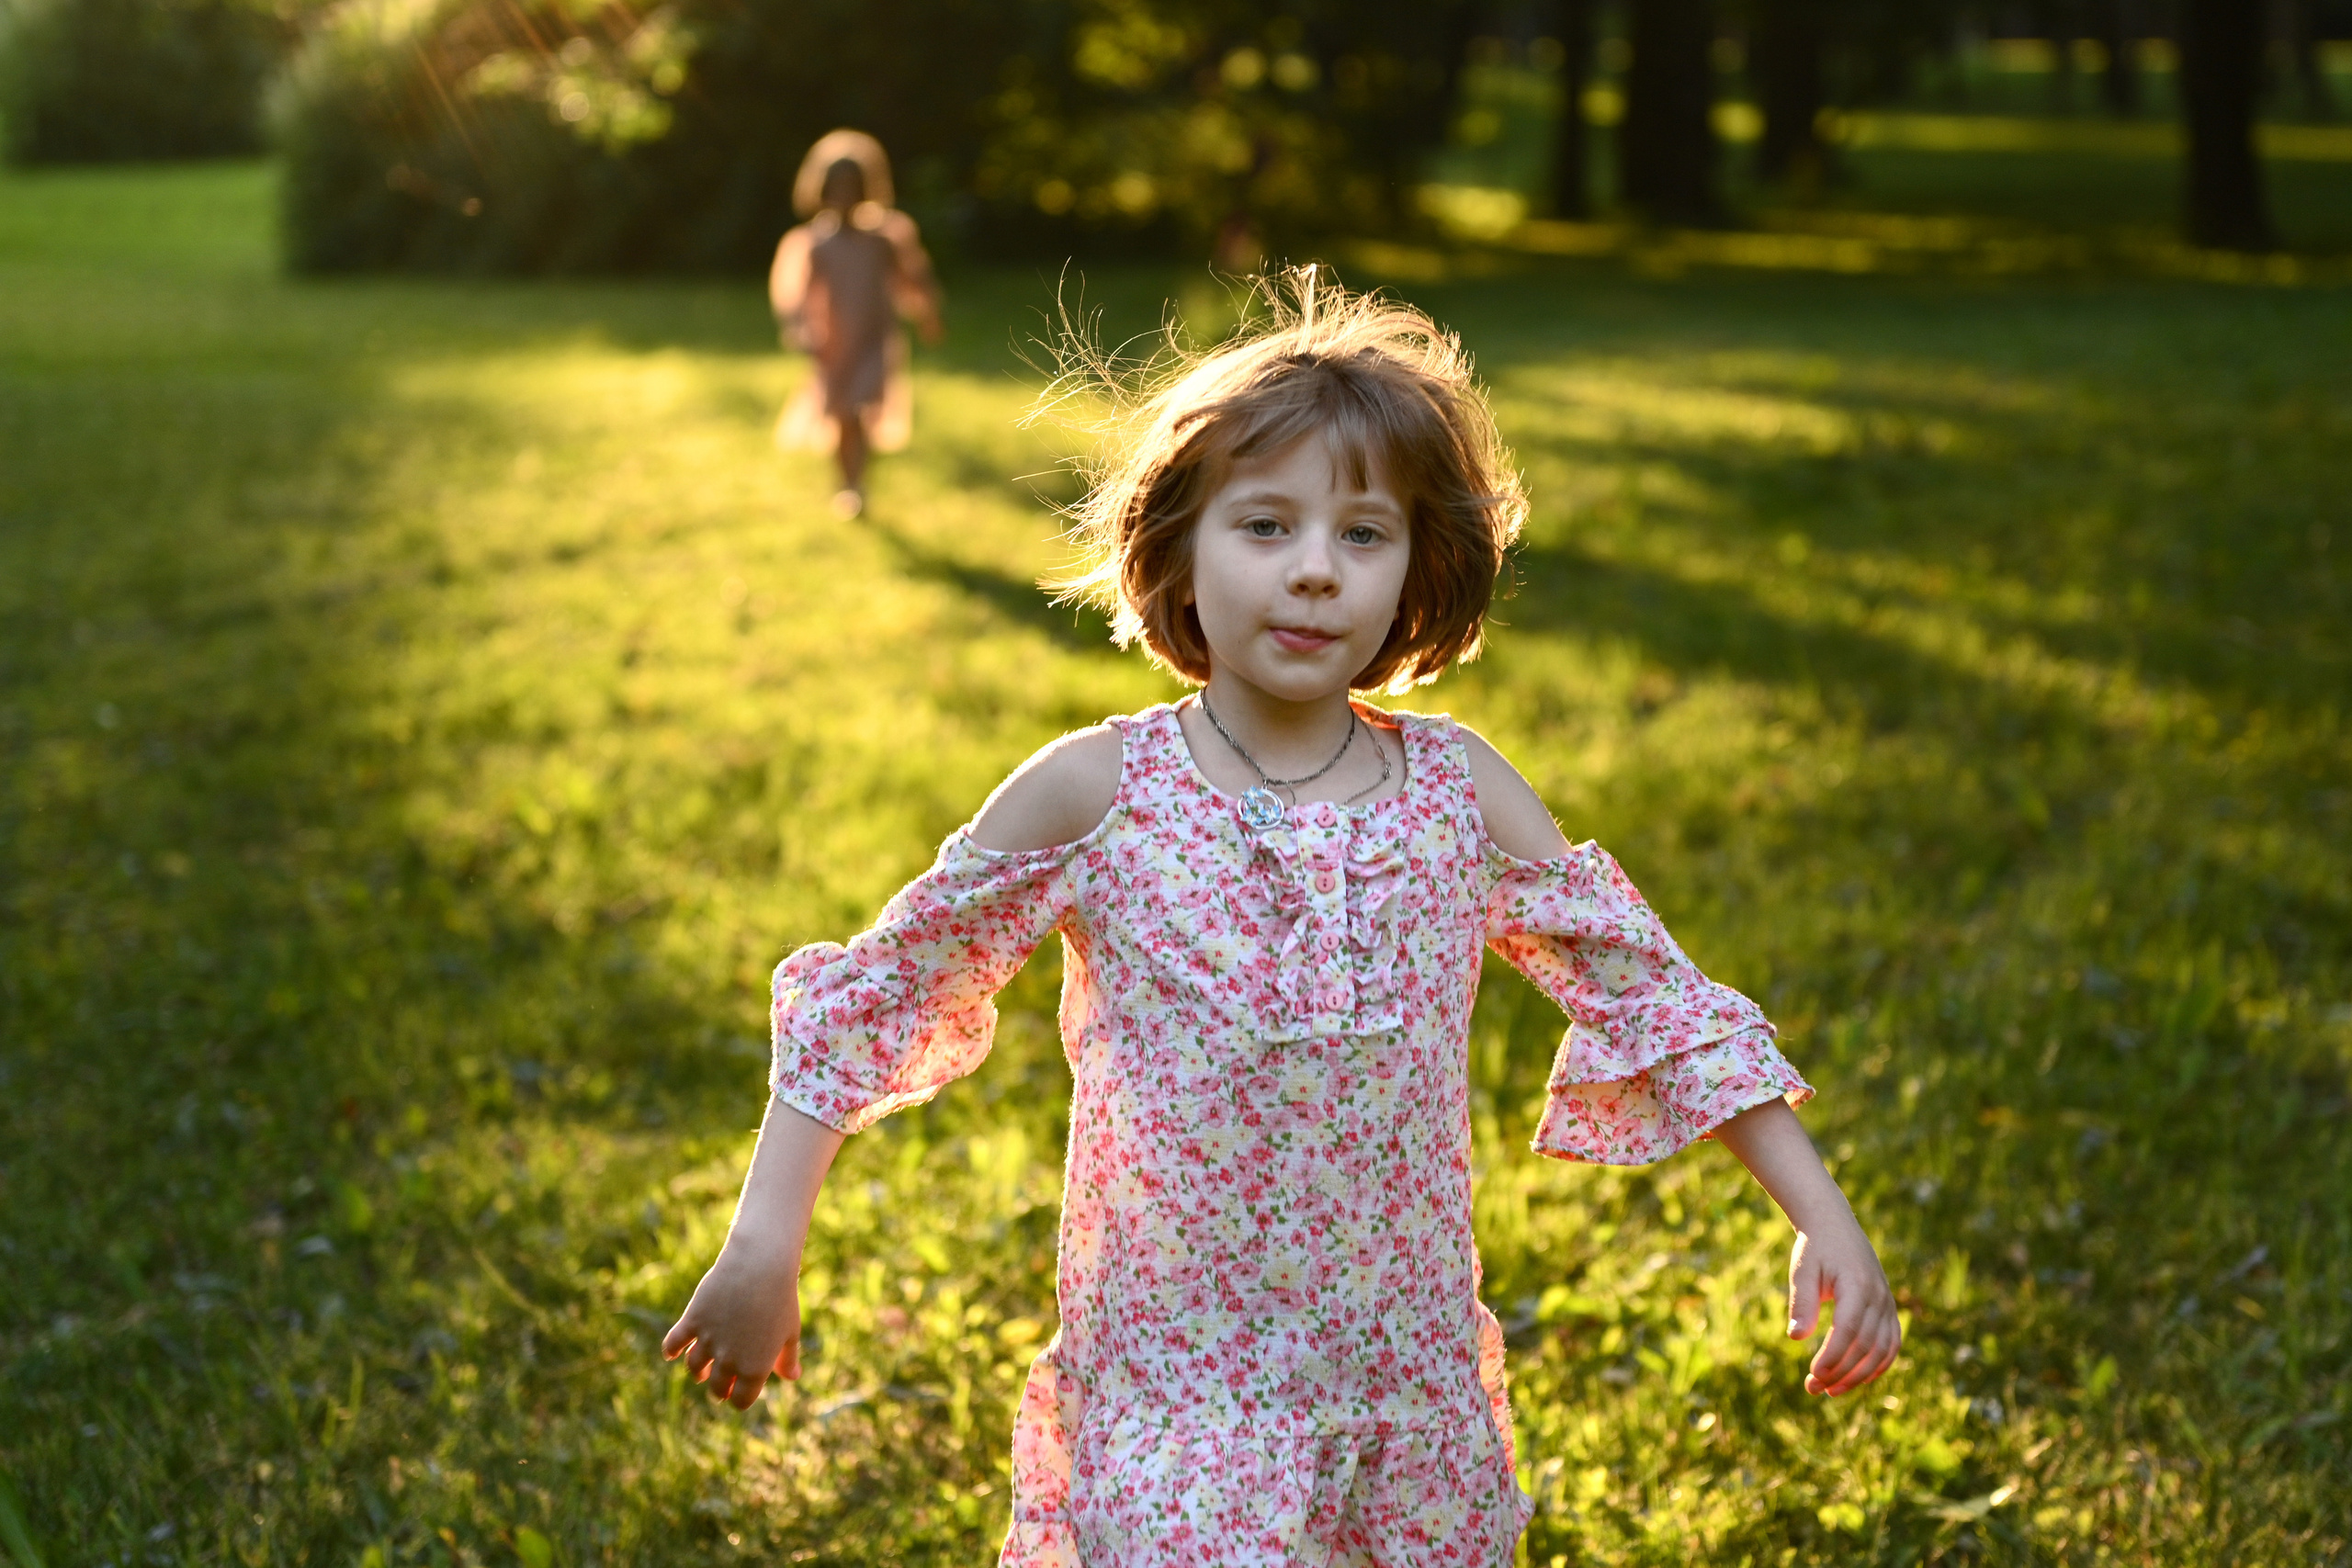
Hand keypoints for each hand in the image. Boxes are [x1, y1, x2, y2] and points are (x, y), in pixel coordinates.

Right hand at [661, 1237, 803, 1409]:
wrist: (759, 1267)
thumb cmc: (781, 1300)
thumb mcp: (790, 1332)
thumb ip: (787, 1359)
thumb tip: (793, 1377)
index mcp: (755, 1369)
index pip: (740, 1401)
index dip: (739, 1399)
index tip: (739, 1391)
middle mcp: (729, 1361)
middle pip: (717, 1388)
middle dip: (718, 1388)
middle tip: (719, 1385)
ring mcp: (708, 1341)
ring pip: (695, 1368)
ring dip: (698, 1372)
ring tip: (701, 1371)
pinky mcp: (692, 1321)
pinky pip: (673, 1344)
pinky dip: (671, 1350)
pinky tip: (672, 1352)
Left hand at [1786, 1218, 1901, 1395]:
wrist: (1834, 1225)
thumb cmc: (1814, 1249)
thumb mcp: (1802, 1271)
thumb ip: (1801, 1302)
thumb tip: (1795, 1337)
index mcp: (1856, 1285)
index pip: (1849, 1330)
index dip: (1833, 1356)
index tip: (1813, 1375)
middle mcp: (1878, 1296)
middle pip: (1866, 1345)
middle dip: (1841, 1372)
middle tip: (1813, 1388)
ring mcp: (1887, 1303)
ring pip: (1881, 1350)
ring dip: (1858, 1375)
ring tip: (1830, 1390)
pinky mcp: (1888, 1308)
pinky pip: (1891, 1343)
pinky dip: (1878, 1365)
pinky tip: (1856, 1379)